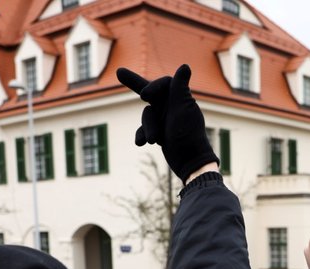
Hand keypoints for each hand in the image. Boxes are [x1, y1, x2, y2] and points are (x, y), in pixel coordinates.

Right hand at [116, 64, 218, 181]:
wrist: (190, 162)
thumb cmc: (188, 134)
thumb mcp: (182, 109)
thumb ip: (180, 88)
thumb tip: (185, 66)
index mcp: (180, 98)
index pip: (164, 83)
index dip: (153, 87)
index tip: (144, 96)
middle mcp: (172, 106)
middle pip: (150, 91)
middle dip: (133, 82)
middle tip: (119, 73)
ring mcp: (165, 119)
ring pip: (146, 116)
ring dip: (149, 127)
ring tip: (154, 140)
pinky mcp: (159, 132)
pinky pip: (143, 129)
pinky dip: (142, 135)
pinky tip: (141, 143)